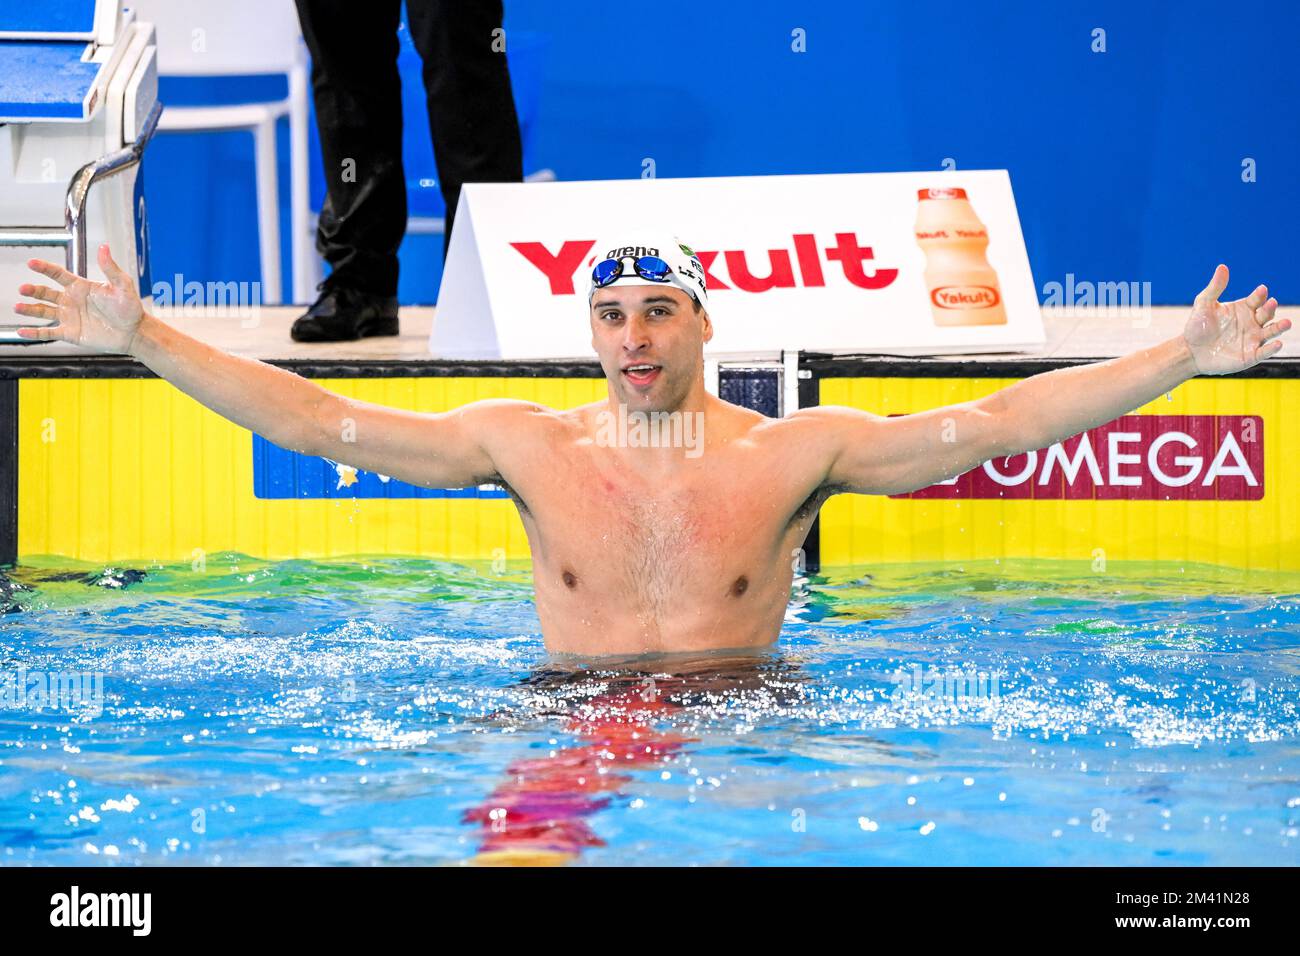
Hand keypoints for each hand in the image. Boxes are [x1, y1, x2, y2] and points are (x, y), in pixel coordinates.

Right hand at [13, 244, 145, 353]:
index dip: (44, 268)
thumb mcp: (122, 285)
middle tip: (22, 288)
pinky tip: (22, 331)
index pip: (57, 274)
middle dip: (33, 290)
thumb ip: (111, 268)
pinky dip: (35, 333)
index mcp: (80, 286)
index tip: (32, 262)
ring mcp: (69, 317)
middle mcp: (71, 300)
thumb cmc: (130, 308)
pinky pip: (49, 332)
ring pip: (43, 311)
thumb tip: (104, 247)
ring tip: (17, 307)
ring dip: (29, 309)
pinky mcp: (70, 333)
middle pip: (45, 293)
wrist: (134, 332)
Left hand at [1182, 264, 1290, 374]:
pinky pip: (1264, 352)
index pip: (1257, 299)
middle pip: (1266, 313)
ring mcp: (1253, 339)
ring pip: (1271, 331)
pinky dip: (1271, 349)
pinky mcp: (1250, 355)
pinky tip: (1277, 344)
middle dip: (1270, 308)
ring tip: (1286, 323)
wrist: (1190, 351)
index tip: (1261, 290)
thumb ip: (1215, 287)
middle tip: (1271, 303)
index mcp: (1244, 308)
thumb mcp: (1204, 304)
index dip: (1260, 295)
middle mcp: (1252, 322)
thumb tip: (1222, 266)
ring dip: (1279, 327)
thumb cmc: (1197, 326)